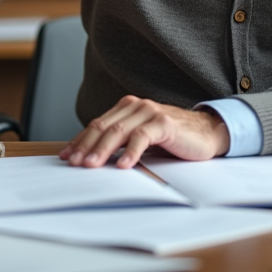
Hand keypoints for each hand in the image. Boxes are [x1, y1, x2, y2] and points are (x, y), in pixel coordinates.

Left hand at [59, 96, 230, 168]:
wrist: (206, 132)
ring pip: (118, 132)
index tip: (66, 156)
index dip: (79, 141)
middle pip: (103, 128)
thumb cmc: (172, 138)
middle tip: (73, 163)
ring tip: (91, 166)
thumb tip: (91, 158)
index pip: (96, 125)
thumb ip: (120, 142)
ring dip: (102, 150)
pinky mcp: (164, 122)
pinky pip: (142, 137)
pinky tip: (123, 165)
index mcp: (126, 107)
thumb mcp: (141, 139)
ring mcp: (149, 112)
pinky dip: (130, 152)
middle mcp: (135, 106)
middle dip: (85, 147)